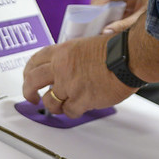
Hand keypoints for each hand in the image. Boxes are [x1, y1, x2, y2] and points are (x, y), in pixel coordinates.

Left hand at [22, 33, 136, 117]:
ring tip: (62, 106)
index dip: (28, 72)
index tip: (28, 79)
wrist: (129, 58)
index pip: (35, 61)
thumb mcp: (86, 45)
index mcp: (62, 52)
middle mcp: (62, 68)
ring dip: (54, 106)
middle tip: (31, 98)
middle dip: (28, 92)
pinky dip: (73, 112)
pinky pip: (70, 112)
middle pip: (33, 81)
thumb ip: (71, 57)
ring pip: (49, 102)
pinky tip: (79, 108)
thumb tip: (64, 67)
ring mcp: (70, 85)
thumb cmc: (116, 50)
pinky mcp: (81, 100)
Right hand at [90, 0, 152, 33]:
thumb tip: (104, 32)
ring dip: (101, 11)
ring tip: (93, 23)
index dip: (100, 2)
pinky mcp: (128, 1)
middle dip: (97, 7)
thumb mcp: (141, 21)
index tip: (90, 13)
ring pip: (108, 0)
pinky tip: (102, 23)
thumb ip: (123, 26)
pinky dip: (107, 14)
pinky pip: (114, 6)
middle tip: (89, 20)